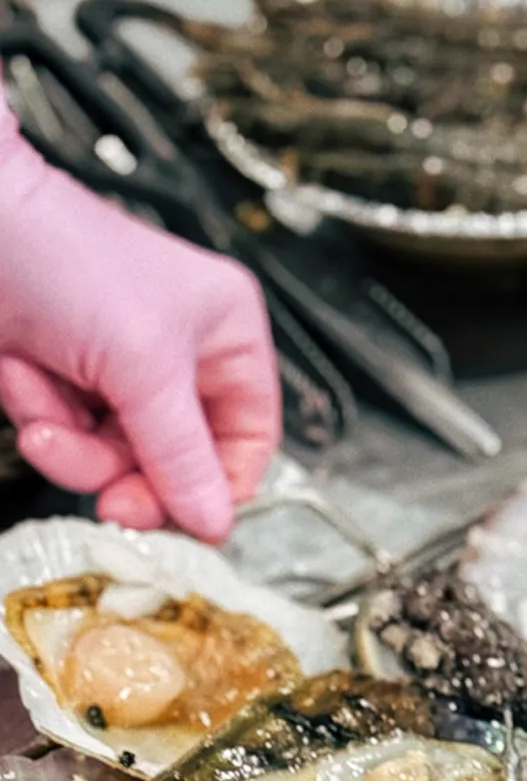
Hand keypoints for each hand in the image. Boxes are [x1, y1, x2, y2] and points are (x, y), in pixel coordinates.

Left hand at [0, 96, 279, 542]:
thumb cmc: (65, 257)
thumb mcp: (143, 367)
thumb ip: (182, 455)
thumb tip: (216, 523)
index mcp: (226, 335)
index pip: (250, 437)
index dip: (223, 485)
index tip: (190, 520)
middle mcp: (180, 357)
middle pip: (179, 462)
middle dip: (133, 476)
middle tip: (113, 500)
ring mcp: (120, 373)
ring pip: (118, 459)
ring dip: (74, 450)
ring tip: (43, 421)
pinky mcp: (67, 383)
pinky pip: (71, 440)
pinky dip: (42, 421)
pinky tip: (22, 377)